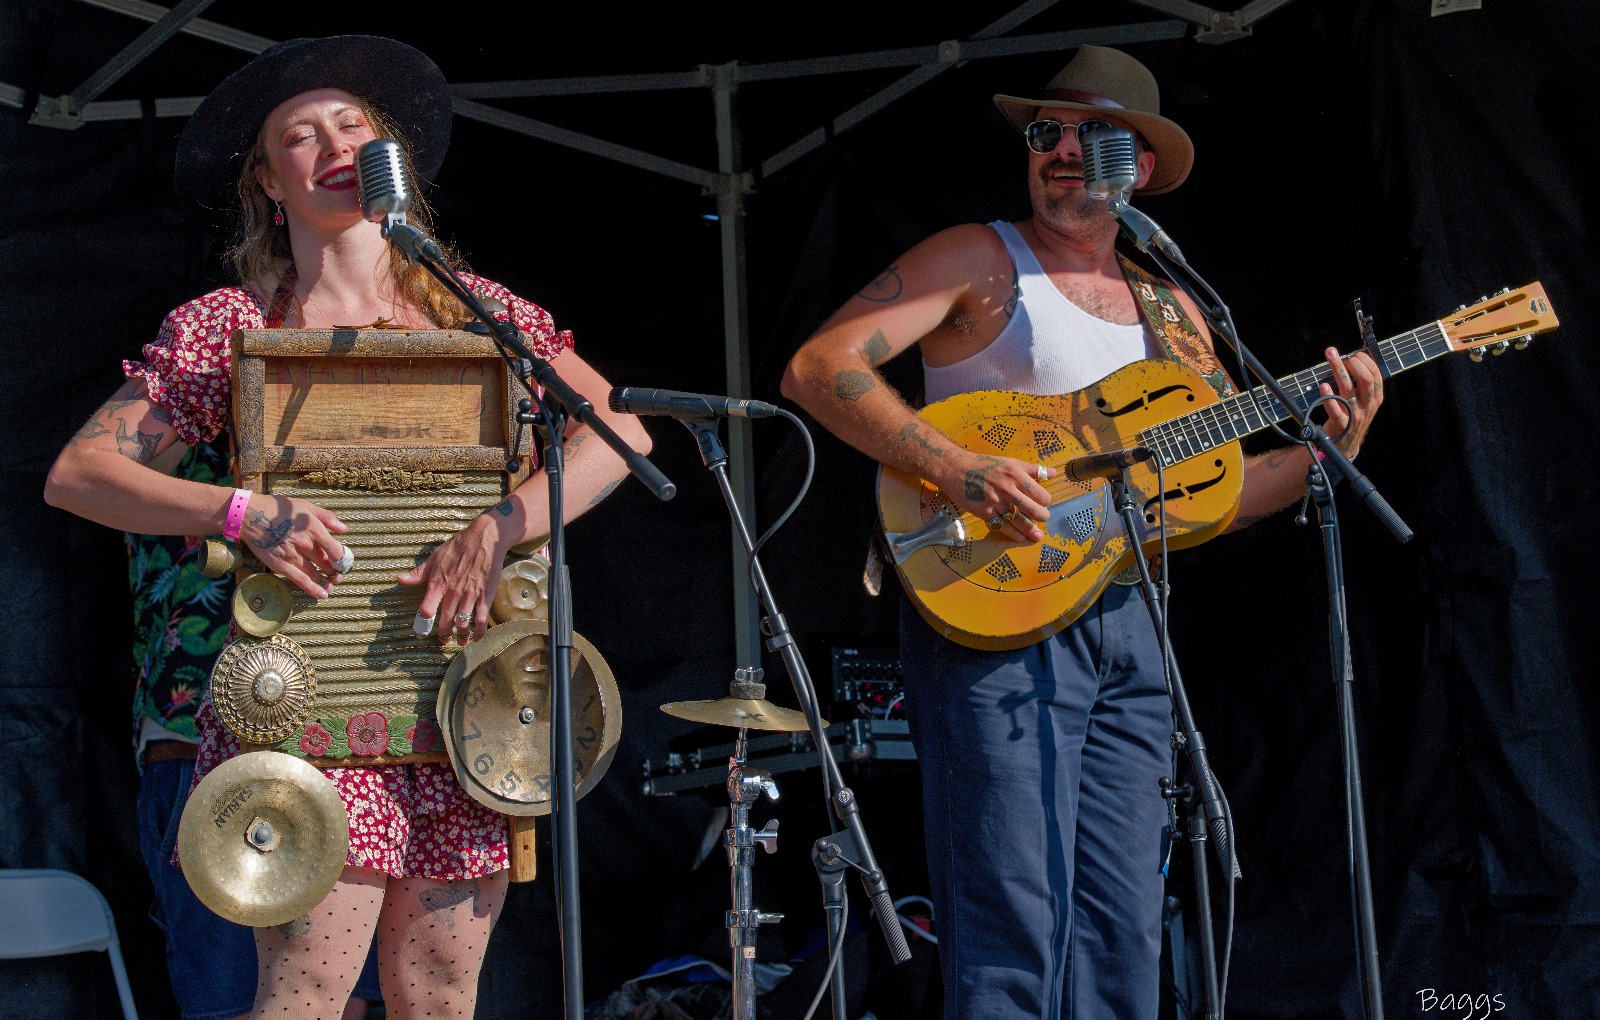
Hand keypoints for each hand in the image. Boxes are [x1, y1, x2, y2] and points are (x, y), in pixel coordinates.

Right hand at [240, 493, 348, 597]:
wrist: (249, 515)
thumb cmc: (278, 508)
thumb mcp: (305, 506)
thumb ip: (327, 517)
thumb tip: (344, 530)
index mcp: (313, 528)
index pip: (336, 550)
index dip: (343, 559)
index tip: (344, 562)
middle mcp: (305, 543)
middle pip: (326, 563)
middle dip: (335, 571)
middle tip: (339, 574)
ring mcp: (292, 556)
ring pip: (315, 573)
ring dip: (326, 582)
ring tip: (332, 584)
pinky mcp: (280, 565)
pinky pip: (300, 580)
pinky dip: (312, 589)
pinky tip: (322, 595)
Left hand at [399, 514, 509, 644]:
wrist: (484, 538)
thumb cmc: (458, 547)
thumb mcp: (434, 557)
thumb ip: (418, 573)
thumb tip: (399, 579)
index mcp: (438, 584)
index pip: (426, 609)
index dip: (423, 622)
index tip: (422, 629)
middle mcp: (453, 592)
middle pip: (446, 622)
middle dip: (443, 635)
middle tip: (443, 640)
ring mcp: (470, 595)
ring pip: (463, 624)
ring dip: (461, 637)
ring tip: (460, 642)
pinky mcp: (485, 596)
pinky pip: (482, 619)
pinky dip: (479, 632)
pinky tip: (477, 637)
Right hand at [938, 452, 1053, 542]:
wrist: (956, 469)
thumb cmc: (984, 464)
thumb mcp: (1009, 462)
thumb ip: (1032, 469)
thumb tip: (1053, 473)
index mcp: (1016, 475)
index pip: (1040, 494)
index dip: (1045, 500)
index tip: (1044, 503)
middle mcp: (1008, 489)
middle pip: (1033, 509)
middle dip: (1042, 517)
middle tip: (1044, 518)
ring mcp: (996, 502)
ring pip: (1019, 520)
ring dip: (1030, 530)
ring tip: (1038, 536)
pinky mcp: (985, 512)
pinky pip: (1002, 526)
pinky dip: (1013, 533)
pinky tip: (1020, 537)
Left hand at [1317, 346, 1383, 459]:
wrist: (1346, 445)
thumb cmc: (1353, 417)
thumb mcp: (1364, 402)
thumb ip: (1362, 384)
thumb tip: (1353, 358)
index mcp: (1375, 398)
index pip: (1376, 375)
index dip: (1366, 361)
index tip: (1355, 354)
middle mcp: (1367, 405)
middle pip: (1365, 379)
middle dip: (1354, 363)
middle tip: (1341, 356)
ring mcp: (1355, 415)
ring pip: (1348, 389)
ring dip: (1338, 370)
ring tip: (1330, 356)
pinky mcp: (1341, 424)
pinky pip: (1336, 410)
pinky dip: (1328, 397)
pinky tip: (1323, 386)